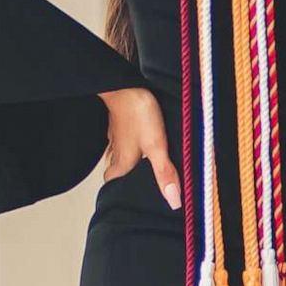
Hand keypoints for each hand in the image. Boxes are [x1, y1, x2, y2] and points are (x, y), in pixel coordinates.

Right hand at [99, 87, 180, 209]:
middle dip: (128, 175)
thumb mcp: (157, 146)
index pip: (112, 183)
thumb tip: (173, 201)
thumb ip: (164, 172)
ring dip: (132, 158)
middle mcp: (116, 151)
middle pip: (117, 170)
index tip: (133, 196)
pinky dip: (134, 141)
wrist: (126, 84)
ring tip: (148, 161)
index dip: (120, 190)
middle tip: (145, 179)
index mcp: (121, 163)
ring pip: (121, 153)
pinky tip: (145, 137)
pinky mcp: (123, 121)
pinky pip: (127, 137)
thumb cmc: (139, 114)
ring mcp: (118, 135)